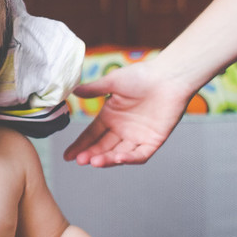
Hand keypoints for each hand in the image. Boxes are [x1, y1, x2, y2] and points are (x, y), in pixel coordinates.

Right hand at [63, 61, 194, 166]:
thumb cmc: (142, 75)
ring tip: (94, 161)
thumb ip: (93, 89)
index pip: (91, 135)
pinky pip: (140, 154)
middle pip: (103, 147)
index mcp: (110, 116)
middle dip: (91, 155)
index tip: (68, 156)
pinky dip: (129, 158)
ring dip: (107, 159)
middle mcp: (122, 128)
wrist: (169, 77)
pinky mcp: (153, 141)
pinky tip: (118, 158)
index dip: (80, 146)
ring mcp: (137, 136)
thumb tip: (73, 90)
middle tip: (80, 160)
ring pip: (119, 153)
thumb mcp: (113, 82)